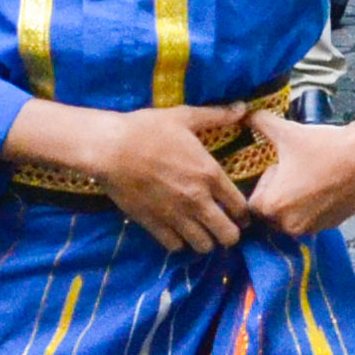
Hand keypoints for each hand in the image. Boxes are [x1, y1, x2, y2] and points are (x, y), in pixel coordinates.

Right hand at [73, 103, 252, 251]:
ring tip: (200, 231)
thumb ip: (216, 115)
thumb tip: (243, 107)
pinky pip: (176, 247)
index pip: (240, 208)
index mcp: (209, 174)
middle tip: (222, 226)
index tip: (239, 213)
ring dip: (205, 240)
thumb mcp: (184, 117)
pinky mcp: (154, 224)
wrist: (111, 148)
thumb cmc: (147, 129)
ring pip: (203, 246)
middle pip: (228, 235)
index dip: (243, 214)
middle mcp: (197, 200)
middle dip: (229, 234)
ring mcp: (176, 216)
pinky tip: (177, 231)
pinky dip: (179, 242)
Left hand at [246, 106, 354, 237]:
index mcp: (272, 206)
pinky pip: (313, 220)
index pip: (254, 203)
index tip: (278, 168)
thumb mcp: (286, 131)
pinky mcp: (331, 226)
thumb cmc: (323, 146)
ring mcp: (312, 228)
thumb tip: (243, 113)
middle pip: (272, 213)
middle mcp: (289, 224)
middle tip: (293, 172)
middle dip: (278, 195)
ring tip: (310, 178)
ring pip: (292, 218)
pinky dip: (314, 207)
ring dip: (295, 203)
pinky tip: (325, 185)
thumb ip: (259, 123)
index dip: (265, 183)